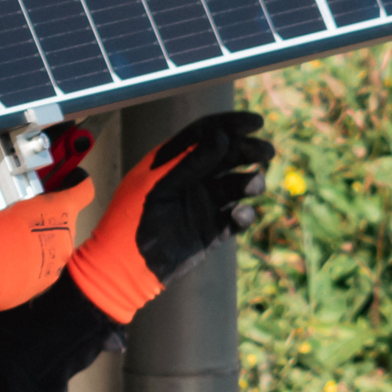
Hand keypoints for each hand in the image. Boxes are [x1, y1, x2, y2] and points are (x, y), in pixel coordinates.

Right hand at [0, 178, 94, 311]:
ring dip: (36, 241)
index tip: (66, 183)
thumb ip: (17, 191)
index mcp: (60, 210)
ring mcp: (55, 265)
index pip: (85, 190)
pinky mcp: (41, 286)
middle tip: (19, 214)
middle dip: (45, 217)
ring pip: (51, 246)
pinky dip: (27, 263)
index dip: (76, 184)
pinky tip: (5, 260)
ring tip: (7, 240)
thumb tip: (12, 188)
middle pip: (64, 221)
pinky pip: (38, 268)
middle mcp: (65, 239)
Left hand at [67, 109, 273, 320]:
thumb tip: (222, 136)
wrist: (124, 269)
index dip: (231, 125)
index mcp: (171, 161)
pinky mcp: (210, 231)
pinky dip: (243, 215)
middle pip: (226, 156)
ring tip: (253, 185)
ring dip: (248, 182)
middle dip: (248, 151)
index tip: (257, 122)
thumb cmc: (132, 221)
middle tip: (267, 152)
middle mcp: (189, 179)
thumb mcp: (159, 187)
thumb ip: (190, 162)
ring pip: (235, 185)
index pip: (205, 133)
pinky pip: (235, 219)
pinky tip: (240, 214)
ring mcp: (201, 204)